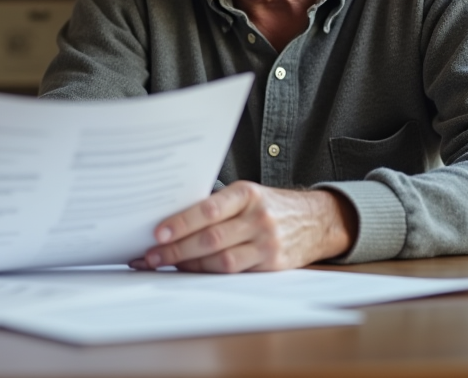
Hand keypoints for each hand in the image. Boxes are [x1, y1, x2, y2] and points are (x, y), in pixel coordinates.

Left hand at [130, 182, 357, 272]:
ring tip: (163, 264)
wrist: (317, 220)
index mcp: (247, 194)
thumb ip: (217, 205)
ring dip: (188, 265)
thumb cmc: (271, 206)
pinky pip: (234, 272)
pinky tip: (190, 270)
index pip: (209, 209)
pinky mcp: (273, 265)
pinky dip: (208, 272)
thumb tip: (171, 219)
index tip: (157, 233)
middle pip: (210, 238)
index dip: (181, 223)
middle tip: (150, 256)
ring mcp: (267, 243)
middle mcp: (258, 218)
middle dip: (176, 249)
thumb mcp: (248, 194)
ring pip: (220, 260)